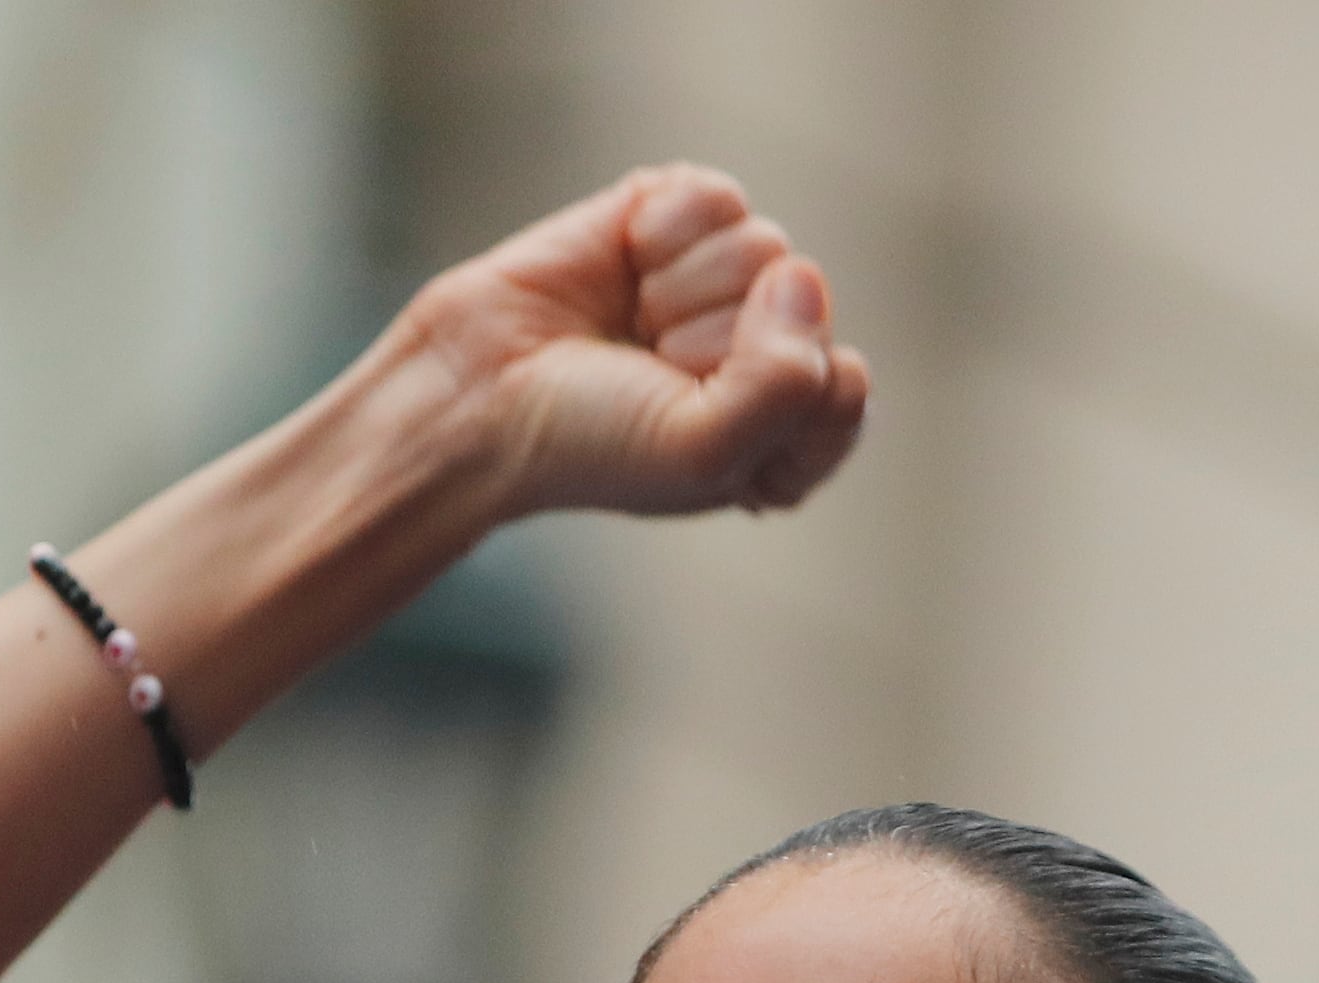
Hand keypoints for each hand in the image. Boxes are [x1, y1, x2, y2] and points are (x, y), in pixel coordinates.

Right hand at [382, 165, 870, 523]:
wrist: (475, 394)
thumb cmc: (586, 443)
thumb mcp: (705, 451)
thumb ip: (787, 385)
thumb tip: (800, 268)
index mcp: (784, 434)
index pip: (842, 390)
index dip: (770, 400)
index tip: (696, 422)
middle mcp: (762, 353)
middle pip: (805, 308)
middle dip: (713, 342)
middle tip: (647, 370)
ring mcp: (719, 283)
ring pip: (764, 247)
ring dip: (682, 291)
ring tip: (632, 323)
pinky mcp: (673, 219)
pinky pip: (714, 195)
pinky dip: (662, 230)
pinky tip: (625, 264)